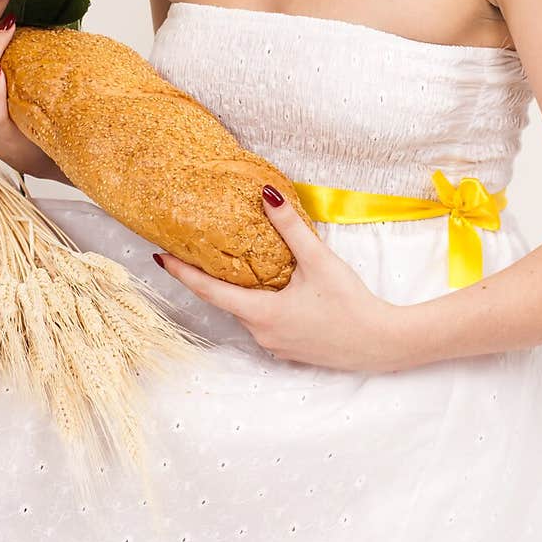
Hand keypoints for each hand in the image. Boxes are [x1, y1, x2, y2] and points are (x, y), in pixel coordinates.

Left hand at [154, 187, 399, 371]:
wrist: (382, 342)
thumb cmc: (350, 304)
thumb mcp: (318, 260)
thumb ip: (290, 228)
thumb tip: (265, 194)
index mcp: (260, 313)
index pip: (208, 290)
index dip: (181, 272)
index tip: (159, 256)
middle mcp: (261, 333)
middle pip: (226, 301)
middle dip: (211, 276)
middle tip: (197, 249)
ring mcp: (275, 344)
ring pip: (248, 311)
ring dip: (241, 290)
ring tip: (237, 263)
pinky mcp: (291, 347)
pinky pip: (266, 321)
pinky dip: (261, 302)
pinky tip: (274, 286)